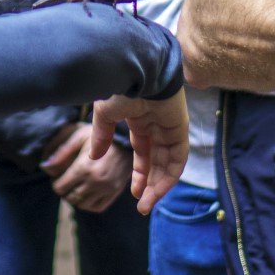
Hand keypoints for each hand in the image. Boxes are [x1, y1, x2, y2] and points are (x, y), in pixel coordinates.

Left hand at [41, 124, 131, 212]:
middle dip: (64, 191)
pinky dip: (88, 204)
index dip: (56, 183)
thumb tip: (44, 167)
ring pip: (82, 205)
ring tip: (74, 188)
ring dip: (75, 199)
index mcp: (84, 168)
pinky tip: (86, 194)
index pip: (60, 187)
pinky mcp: (115, 192)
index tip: (57, 177)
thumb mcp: (79, 137)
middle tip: (65, 183)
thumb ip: (61, 152)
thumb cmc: (100, 136)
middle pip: (70, 197)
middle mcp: (96, 182)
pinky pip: (96, 207)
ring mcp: (107, 189)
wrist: (127, 140)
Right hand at [90, 90, 187, 214]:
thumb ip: (101, 135)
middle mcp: (157, 125)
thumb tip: (93, 156)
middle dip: (149, 184)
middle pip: (157, 161)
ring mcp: (170, 127)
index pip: (143, 151)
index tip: (133, 192)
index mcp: (140, 119)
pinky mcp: (180, 129)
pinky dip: (169, 175)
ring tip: (147, 204)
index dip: (139, 172)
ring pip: (168, 163)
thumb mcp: (105, 114)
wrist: (139, 69)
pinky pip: (178, 158)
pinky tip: (157, 189)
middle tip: (142, 206)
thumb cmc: (120, 86)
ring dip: (159, 185)